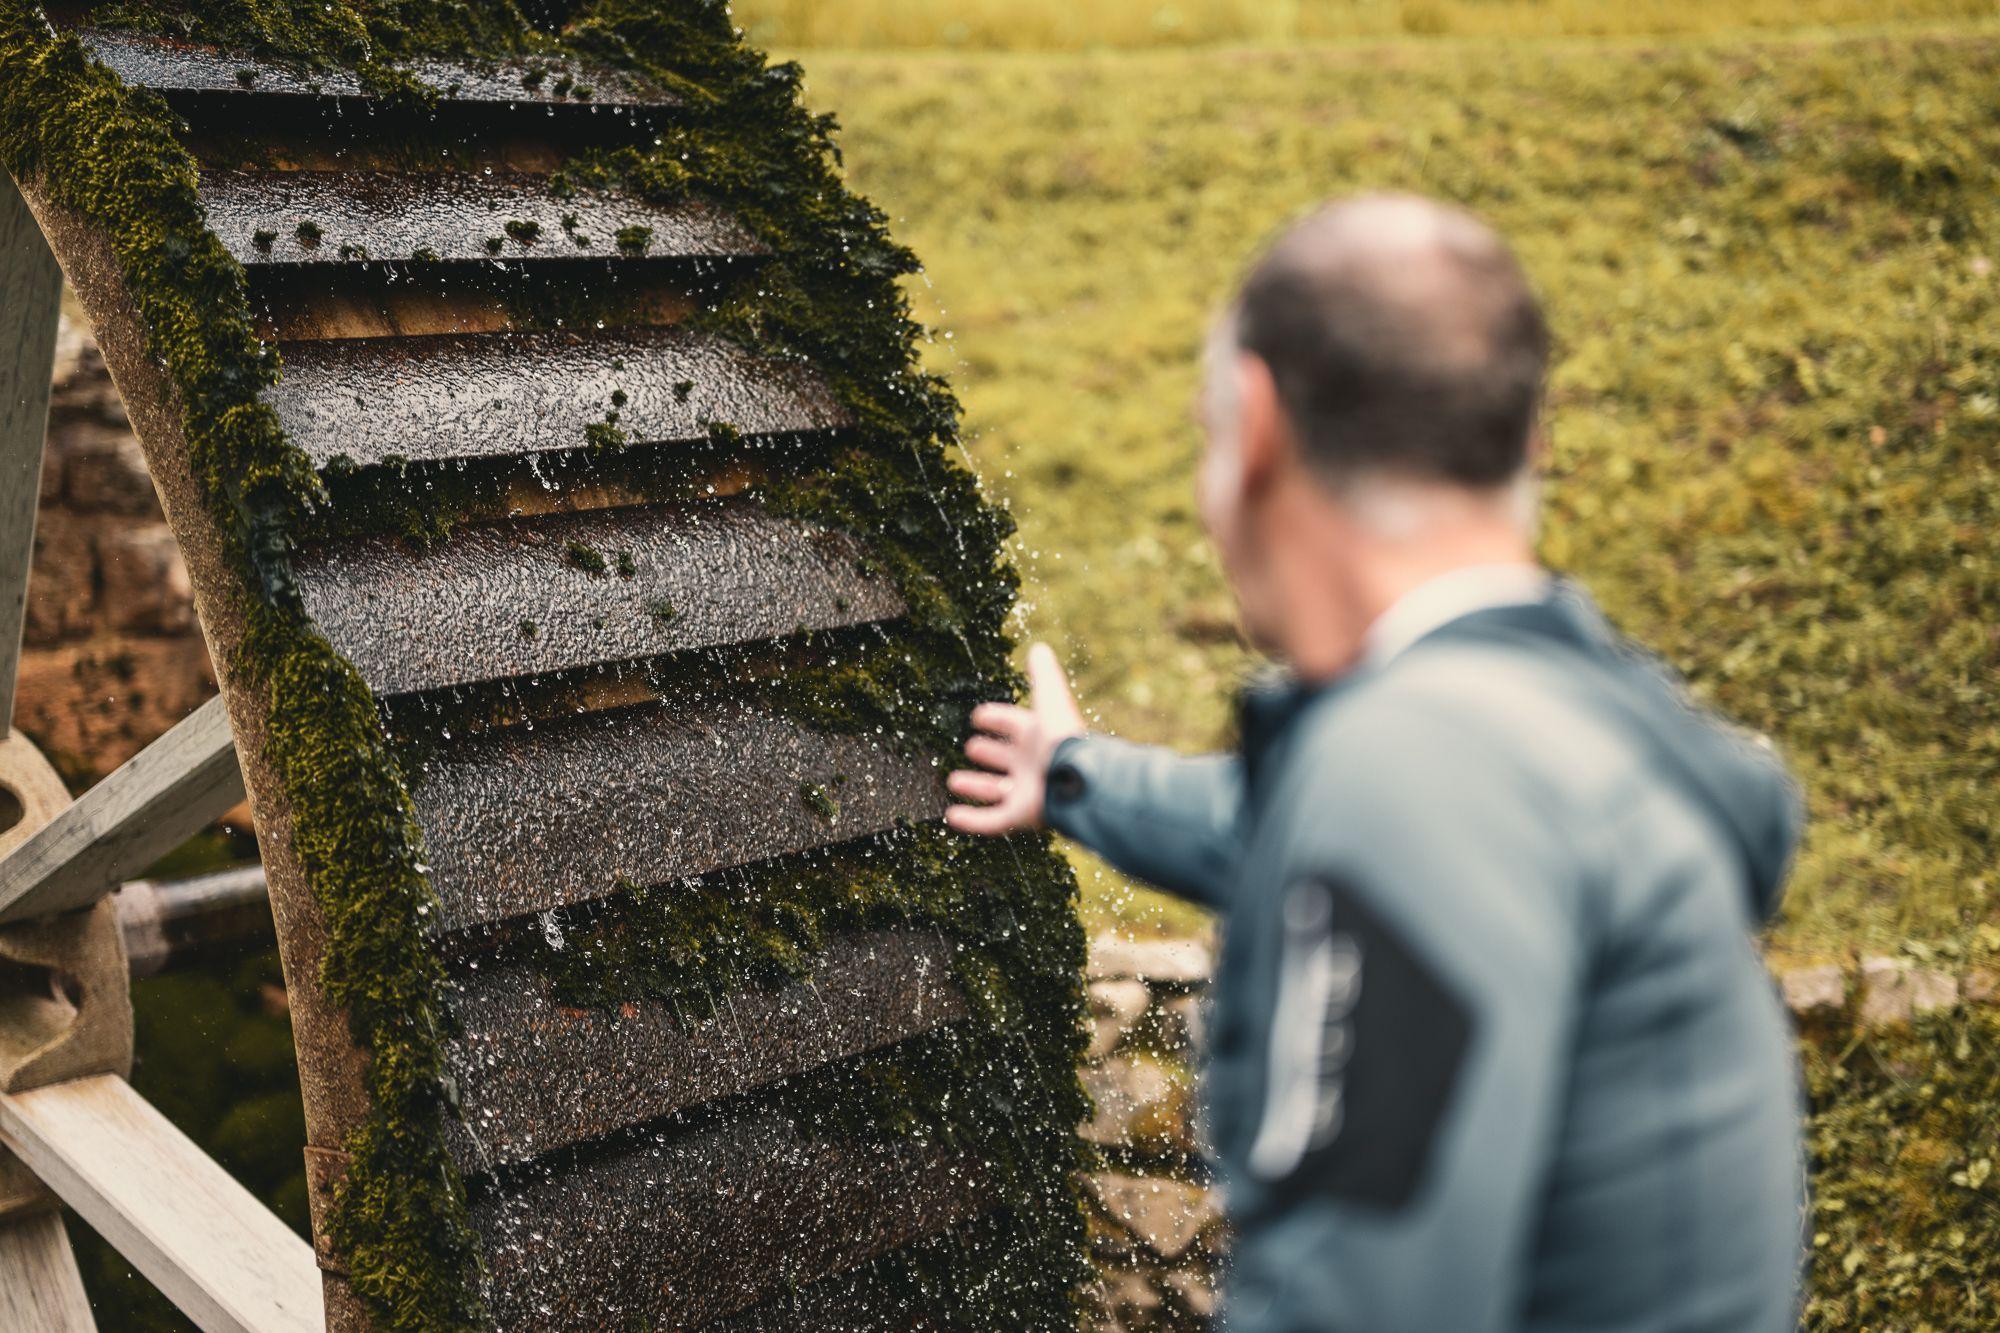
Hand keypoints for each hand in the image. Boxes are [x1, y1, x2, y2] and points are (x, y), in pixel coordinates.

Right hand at [946, 643, 1085, 835]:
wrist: (1076, 777)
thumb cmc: (1062, 737)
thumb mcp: (1050, 698)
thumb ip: (1043, 674)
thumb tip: (1039, 647)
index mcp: (1037, 736)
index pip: (1013, 724)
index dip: (996, 719)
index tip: (978, 717)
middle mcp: (1031, 764)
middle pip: (1006, 758)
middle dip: (988, 753)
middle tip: (971, 748)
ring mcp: (1026, 792)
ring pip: (995, 790)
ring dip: (975, 786)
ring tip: (954, 780)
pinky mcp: (1020, 816)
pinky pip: (990, 821)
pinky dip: (970, 820)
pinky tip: (951, 816)